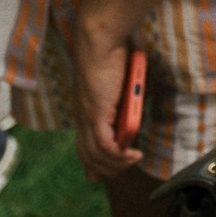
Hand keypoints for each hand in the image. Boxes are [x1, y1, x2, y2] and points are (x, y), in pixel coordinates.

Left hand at [71, 17, 143, 182]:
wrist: (99, 41)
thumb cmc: (108, 54)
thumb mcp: (115, 82)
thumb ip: (118, 97)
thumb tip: (127, 108)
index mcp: (84, 111)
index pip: (83, 145)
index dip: (90, 163)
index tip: (98, 175)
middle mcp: (82, 117)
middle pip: (87, 156)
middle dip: (105, 169)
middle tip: (125, 168)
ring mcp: (88, 117)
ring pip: (96, 156)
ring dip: (116, 164)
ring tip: (133, 160)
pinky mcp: (96, 114)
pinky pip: (104, 146)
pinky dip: (118, 155)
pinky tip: (131, 154)